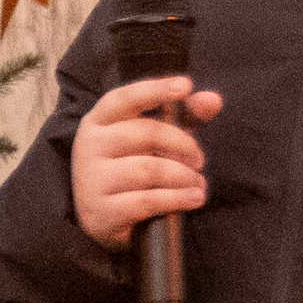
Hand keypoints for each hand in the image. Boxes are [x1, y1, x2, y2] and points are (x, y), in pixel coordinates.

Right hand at [69, 75, 223, 250]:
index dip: (156, 89)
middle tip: (199, 160)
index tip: (186, 86)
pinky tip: (193, 198)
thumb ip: (184, 116)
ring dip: (184, 176)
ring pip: (150, 169)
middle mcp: (90, 145)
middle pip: (147, 133)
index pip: (125, 98)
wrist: (100, 217)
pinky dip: (177, 199)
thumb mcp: (153, 138)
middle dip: (183, 144)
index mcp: (99, 120)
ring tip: (198, 184)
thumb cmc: (130, 166)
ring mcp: (92, 179)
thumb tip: (212, 100)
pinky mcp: (101, 210)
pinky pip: (148, 200)